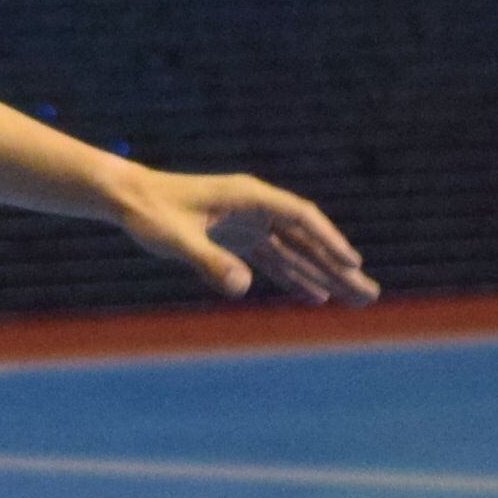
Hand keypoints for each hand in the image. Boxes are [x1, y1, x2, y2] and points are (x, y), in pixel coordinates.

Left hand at [113, 168, 376, 303]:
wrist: (127, 199)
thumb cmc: (150, 213)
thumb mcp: (177, 239)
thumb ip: (208, 262)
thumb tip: (242, 287)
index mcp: (249, 197)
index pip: (301, 218)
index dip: (329, 242)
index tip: (353, 265)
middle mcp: (256, 207)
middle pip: (308, 238)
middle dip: (338, 267)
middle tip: (369, 295)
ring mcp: (249, 223)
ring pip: (296, 251)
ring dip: (323, 275)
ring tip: (355, 300)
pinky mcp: (237, 238)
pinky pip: (274, 259)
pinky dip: (294, 277)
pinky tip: (315, 296)